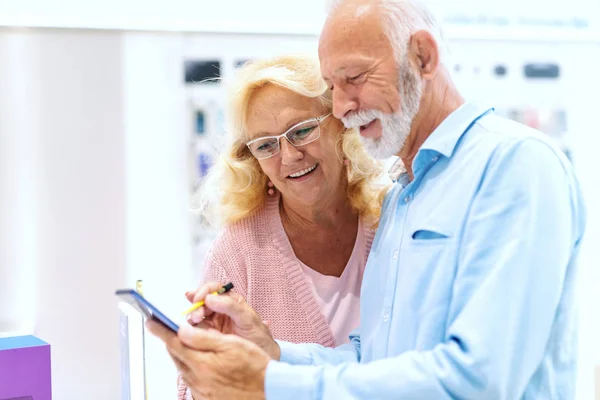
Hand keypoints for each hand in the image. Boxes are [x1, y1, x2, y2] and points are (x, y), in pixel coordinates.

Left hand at [147, 320, 268, 399]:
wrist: (268, 390)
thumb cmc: (253, 365)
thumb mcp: (230, 344)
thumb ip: (202, 337)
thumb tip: (181, 329)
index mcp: (201, 363)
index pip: (174, 343)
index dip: (161, 330)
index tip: (151, 321)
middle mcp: (196, 379)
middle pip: (176, 356)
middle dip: (173, 341)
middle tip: (171, 329)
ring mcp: (200, 390)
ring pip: (183, 367)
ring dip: (184, 354)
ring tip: (191, 344)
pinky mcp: (205, 397)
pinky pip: (192, 379)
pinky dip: (192, 368)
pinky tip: (204, 363)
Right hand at [185, 282, 279, 358]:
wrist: (261, 357)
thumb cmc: (258, 335)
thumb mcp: (247, 318)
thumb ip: (230, 306)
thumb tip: (209, 298)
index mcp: (231, 300)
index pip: (214, 289)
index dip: (204, 291)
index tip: (198, 298)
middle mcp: (220, 309)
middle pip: (202, 301)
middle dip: (197, 306)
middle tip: (197, 316)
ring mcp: (213, 322)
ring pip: (197, 315)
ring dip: (193, 317)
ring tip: (196, 322)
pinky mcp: (209, 335)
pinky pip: (197, 329)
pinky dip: (193, 329)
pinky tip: (195, 332)